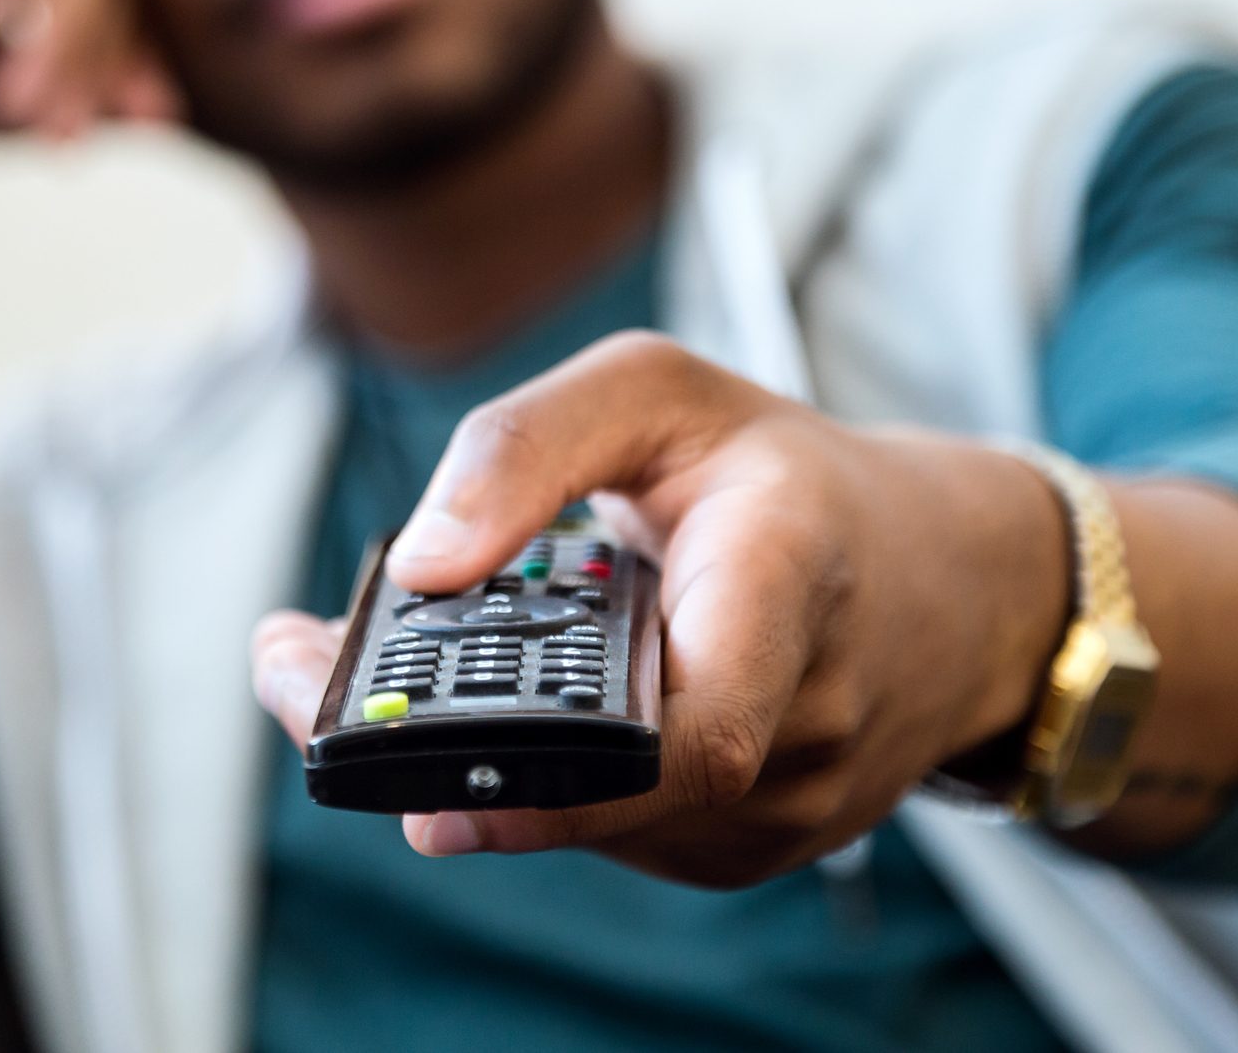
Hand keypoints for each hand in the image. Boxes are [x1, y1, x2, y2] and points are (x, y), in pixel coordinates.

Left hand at [252, 330, 1068, 886]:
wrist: (940, 586)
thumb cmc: (784, 478)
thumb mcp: (658, 393)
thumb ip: (531, 445)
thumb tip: (420, 564)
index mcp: (790, 582)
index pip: (703, 728)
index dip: (559, 780)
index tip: (425, 782)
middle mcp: (802, 722)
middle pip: (607, 794)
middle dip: (439, 753)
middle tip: (296, 676)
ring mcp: (781, 807)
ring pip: (590, 820)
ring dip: (468, 762)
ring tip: (363, 674)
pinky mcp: (745, 845)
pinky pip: (610, 830)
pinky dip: (531, 779)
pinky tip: (490, 713)